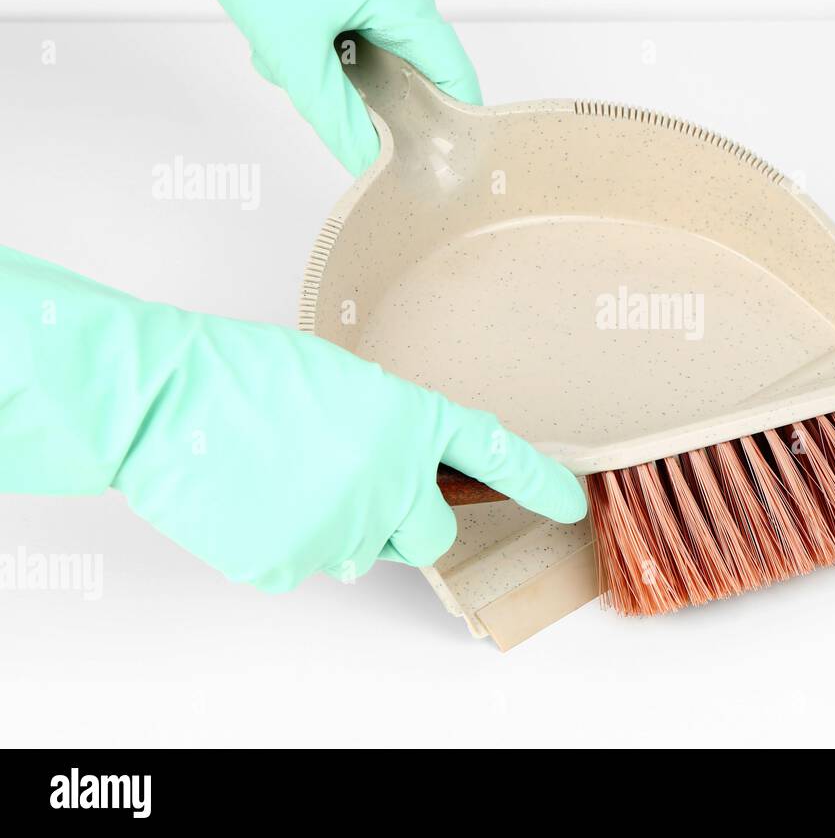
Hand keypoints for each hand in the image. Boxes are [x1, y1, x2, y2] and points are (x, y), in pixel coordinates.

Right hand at [1, 246, 585, 591]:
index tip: (568, 504)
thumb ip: (384, 432)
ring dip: (336, 525)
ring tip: (280, 475)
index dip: (538, 482)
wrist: (165, 397)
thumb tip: (389, 477)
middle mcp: (391, 481)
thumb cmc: (244, 373)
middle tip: (358, 489)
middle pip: (431, 535)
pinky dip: (281, 539)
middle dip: (408, 522)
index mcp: (409, 421)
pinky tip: (251, 496)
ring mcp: (344, 528)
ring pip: (361, 550)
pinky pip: (302, 563)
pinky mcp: (291, 563)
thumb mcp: (341, 382)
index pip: (495, 456)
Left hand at [6, 0, 478, 174]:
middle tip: (330, 105)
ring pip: (373, 51)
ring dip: (332, 69)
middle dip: (368, 95)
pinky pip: (353, 28)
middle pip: (411, 69)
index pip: (455, 78)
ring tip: (287, 57)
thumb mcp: (294, 52)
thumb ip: (337, 117)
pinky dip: (319, 44)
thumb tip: (367, 163)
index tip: (433, 164)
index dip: (451, 126)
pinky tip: (282, 35)